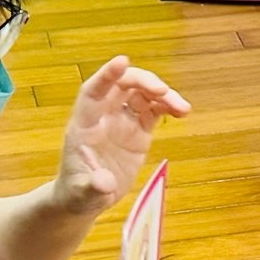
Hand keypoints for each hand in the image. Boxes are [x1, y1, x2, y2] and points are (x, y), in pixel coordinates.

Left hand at [54, 58, 189, 213]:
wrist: (86, 199)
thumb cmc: (76, 194)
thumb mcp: (81, 195)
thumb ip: (92, 188)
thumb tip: (104, 183)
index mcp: (85, 125)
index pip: (93, 91)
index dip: (106, 75)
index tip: (122, 61)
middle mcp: (103, 116)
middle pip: (122, 85)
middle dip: (143, 81)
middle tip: (163, 91)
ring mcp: (122, 121)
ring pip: (142, 95)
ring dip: (162, 94)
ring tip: (183, 108)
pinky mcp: (137, 132)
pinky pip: (154, 110)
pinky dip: (168, 107)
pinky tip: (182, 112)